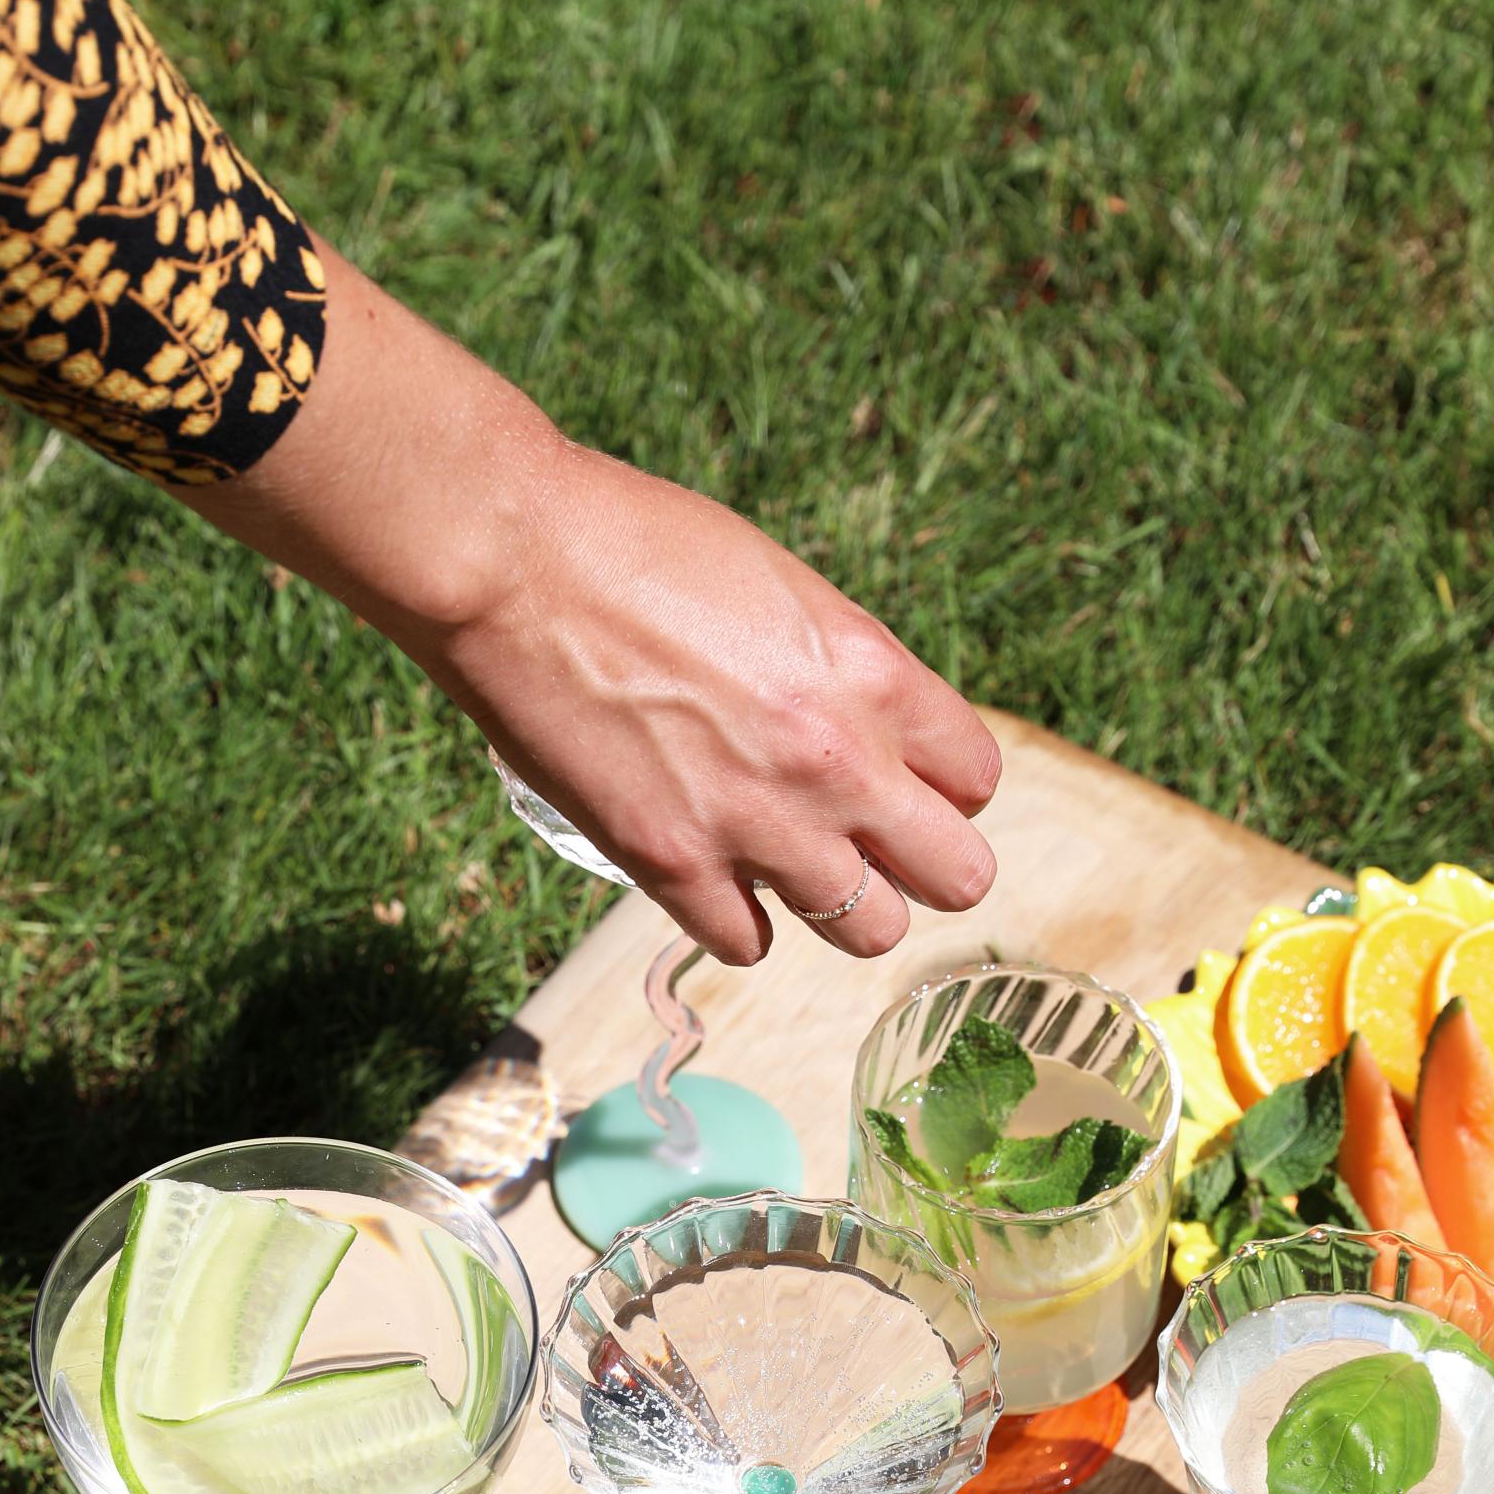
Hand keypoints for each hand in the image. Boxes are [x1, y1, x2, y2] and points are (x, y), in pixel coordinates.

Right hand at [432, 439, 1000, 964]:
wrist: (515, 562)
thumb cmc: (638, 547)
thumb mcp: (783, 588)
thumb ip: (843, 672)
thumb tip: (868, 730)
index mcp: (874, 676)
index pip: (978, 780)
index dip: (943, 786)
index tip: (901, 779)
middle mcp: (838, 763)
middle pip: (959, 877)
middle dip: (923, 865)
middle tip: (871, 844)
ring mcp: (758, 825)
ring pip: (870, 932)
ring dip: (837, 902)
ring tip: (790, 864)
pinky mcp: (674, 867)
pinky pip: (750, 946)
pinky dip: (738, 920)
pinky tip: (713, 876)